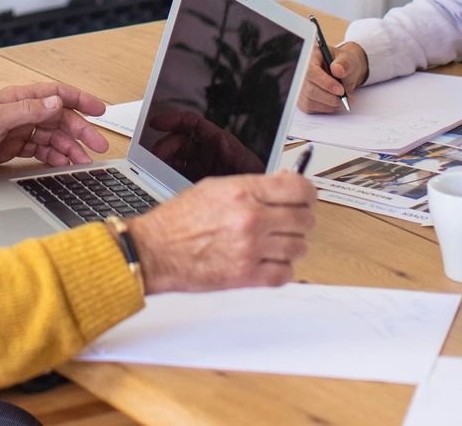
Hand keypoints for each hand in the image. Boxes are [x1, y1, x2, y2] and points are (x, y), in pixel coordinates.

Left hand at [0, 83, 109, 174]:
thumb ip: (28, 110)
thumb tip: (56, 102)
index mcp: (20, 98)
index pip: (58, 94)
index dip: (81, 100)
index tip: (101, 110)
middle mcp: (22, 112)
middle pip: (60, 118)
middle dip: (81, 132)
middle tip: (98, 147)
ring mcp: (18, 130)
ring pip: (52, 137)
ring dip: (69, 148)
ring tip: (82, 163)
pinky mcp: (12, 147)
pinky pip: (40, 150)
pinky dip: (53, 156)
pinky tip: (63, 164)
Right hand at [125, 171, 316, 291]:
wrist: (154, 250)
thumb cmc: (179, 220)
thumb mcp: (215, 187)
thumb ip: (253, 186)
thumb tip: (285, 184)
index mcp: (244, 192)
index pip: (300, 189)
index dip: (307, 193)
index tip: (304, 197)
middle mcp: (251, 219)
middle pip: (305, 219)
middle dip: (300, 219)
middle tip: (289, 220)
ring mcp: (251, 249)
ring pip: (299, 247)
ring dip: (291, 245)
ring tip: (275, 242)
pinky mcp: (247, 276)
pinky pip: (285, 274)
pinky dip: (282, 269)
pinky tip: (269, 261)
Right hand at [140, 109, 265, 177]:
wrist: (254, 210)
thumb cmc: (254, 184)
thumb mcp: (246, 167)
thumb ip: (231, 152)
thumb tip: (222, 140)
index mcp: (219, 141)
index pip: (193, 124)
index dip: (174, 119)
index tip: (157, 122)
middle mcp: (208, 151)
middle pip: (181, 140)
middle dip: (166, 143)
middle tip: (154, 154)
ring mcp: (201, 166)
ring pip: (176, 155)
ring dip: (164, 157)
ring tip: (155, 166)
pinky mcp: (196, 180)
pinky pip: (176, 170)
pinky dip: (167, 171)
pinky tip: (160, 175)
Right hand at [297, 40, 368, 112]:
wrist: (345, 74)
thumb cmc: (345, 65)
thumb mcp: (349, 60)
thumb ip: (345, 63)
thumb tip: (337, 69)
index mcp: (312, 56)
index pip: (311, 71)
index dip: (325, 83)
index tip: (341, 90)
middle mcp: (302, 71)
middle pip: (309, 89)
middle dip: (330, 97)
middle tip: (345, 98)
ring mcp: (300, 85)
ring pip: (309, 101)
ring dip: (329, 104)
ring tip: (342, 100)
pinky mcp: (302, 98)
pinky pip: (310, 108)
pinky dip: (325, 108)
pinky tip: (334, 102)